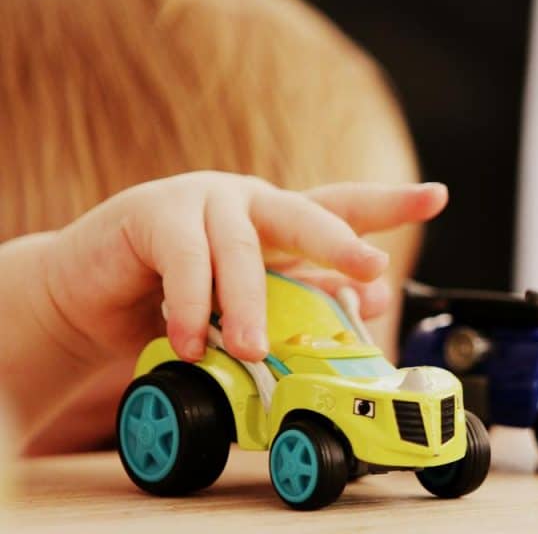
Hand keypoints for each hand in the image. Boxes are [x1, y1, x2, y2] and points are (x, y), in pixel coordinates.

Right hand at [43, 172, 446, 364]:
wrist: (90, 297)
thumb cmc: (178, 300)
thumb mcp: (248, 305)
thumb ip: (301, 298)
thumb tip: (369, 300)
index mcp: (279, 220)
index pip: (342, 206)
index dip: (391, 202)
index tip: (438, 196)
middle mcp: (249, 202)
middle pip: (306, 214)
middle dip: (341, 241)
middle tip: (370, 267)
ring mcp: (202, 200)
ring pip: (243, 251)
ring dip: (252, 306)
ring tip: (255, 349)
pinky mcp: (153, 213)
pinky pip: (186, 262)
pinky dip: (193, 307)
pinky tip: (192, 341)